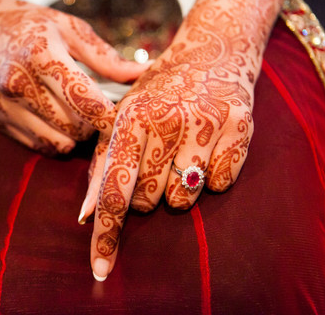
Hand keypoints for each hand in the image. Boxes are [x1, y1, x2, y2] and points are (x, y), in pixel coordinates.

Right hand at [0, 0, 149, 153]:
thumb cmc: (28, 24)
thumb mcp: (68, 28)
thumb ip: (106, 57)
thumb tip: (143, 73)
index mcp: (42, 55)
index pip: (86, 102)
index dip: (111, 116)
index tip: (123, 116)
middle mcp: (19, 83)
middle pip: (75, 128)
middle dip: (93, 124)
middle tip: (98, 110)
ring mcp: (5, 105)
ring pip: (59, 143)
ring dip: (75, 135)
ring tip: (77, 114)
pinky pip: (39, 146)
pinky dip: (54, 138)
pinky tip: (55, 117)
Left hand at [77, 0, 303, 280]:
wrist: (211, 54)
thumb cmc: (158, 94)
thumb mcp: (123, 119)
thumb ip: (103, 165)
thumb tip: (86, 215)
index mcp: (130, 119)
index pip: (113, 188)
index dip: (106, 232)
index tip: (101, 269)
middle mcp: (166, 121)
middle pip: (149, 200)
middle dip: (147, 196)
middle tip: (155, 164)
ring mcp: (205, 125)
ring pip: (184, 198)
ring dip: (178, 188)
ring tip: (181, 154)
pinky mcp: (239, 129)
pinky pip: (221, 184)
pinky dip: (212, 176)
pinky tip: (207, 148)